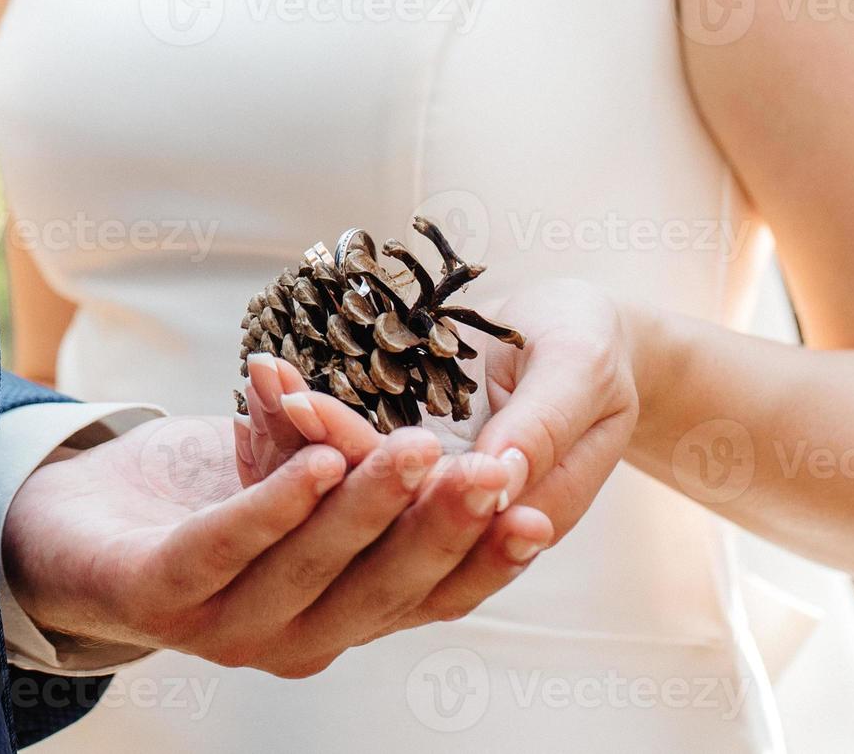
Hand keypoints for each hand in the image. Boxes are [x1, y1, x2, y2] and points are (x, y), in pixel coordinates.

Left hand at [2, 413, 521, 676]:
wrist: (71, 523)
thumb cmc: (200, 500)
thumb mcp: (300, 483)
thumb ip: (362, 478)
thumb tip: (451, 453)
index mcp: (338, 615)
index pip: (428, 597)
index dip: (483, 561)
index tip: (536, 510)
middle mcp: (293, 637)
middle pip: (383, 588)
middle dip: (442, 527)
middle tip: (494, 470)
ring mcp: (223, 624)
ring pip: (313, 569)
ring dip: (369, 507)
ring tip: (416, 448)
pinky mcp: (156, 592)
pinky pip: (225, 547)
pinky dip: (274, 504)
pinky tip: (316, 460)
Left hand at [245, 277, 636, 564]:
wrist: (567, 333)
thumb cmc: (588, 346)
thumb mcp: (581, 371)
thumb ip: (544, 424)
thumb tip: (499, 476)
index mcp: (523, 515)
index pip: (445, 508)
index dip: (383, 469)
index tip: (327, 418)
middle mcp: (462, 521)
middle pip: (382, 503)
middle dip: (325, 445)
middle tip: (287, 396)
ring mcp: (418, 497)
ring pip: (348, 481)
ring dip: (298, 432)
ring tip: (266, 378)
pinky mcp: (387, 467)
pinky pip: (336, 449)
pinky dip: (298, 417)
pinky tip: (265, 379)